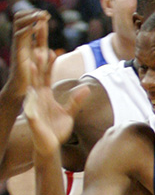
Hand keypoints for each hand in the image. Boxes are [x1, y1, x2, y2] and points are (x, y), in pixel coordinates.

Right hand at [10, 10, 50, 99]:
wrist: (24, 90)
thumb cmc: (32, 75)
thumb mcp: (39, 55)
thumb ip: (42, 42)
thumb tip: (48, 34)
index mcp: (25, 40)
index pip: (25, 20)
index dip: (34, 15)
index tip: (47, 15)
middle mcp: (19, 40)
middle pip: (19, 18)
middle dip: (31, 12)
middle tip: (45, 14)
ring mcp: (17, 45)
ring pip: (18, 23)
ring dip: (31, 17)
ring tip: (42, 16)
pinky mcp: (17, 52)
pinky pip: (20, 36)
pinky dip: (28, 29)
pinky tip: (38, 27)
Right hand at [21, 20, 87, 158]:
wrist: (50, 147)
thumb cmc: (57, 129)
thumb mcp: (69, 112)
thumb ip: (76, 100)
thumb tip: (86, 87)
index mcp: (45, 94)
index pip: (46, 74)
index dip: (49, 62)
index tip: (52, 50)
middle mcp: (37, 97)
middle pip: (37, 76)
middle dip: (38, 62)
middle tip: (40, 48)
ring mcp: (34, 106)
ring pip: (32, 88)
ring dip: (32, 75)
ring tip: (32, 62)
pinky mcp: (33, 118)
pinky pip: (31, 107)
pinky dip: (30, 98)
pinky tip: (29, 90)